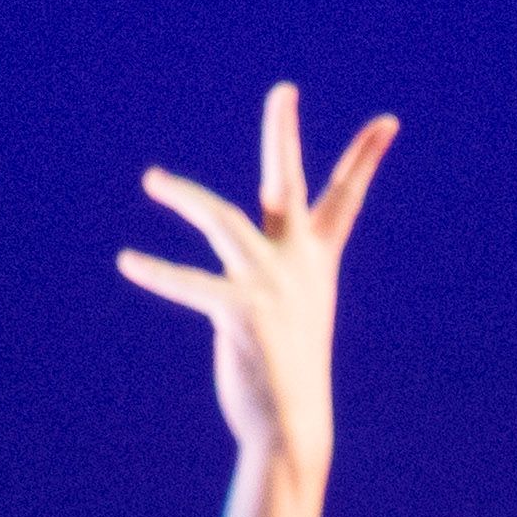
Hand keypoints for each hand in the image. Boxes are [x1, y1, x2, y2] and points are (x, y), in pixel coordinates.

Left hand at [118, 81, 392, 473]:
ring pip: (223, 220)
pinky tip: (129, 262)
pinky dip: (158, 273)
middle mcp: (297, 264)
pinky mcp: (240, 311)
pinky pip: (190, 284)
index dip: (366, 158)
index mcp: (314, 261)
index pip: (346, 198)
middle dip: (286, 134)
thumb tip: (242, 273)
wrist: (292, 427)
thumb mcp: (289, 313)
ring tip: (152, 179)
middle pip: (290, 183)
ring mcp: (269, 284)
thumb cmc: (285, 372)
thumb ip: (271, 280)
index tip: (388, 121)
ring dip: (186, 196)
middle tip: (284, 90)